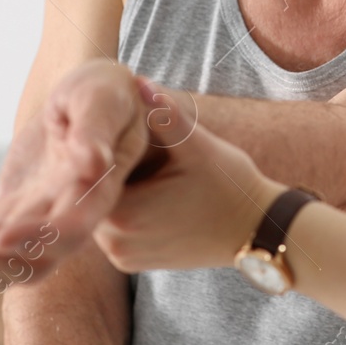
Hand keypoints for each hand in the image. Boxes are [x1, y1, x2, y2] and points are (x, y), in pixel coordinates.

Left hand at [0, 60, 162, 277]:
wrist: (87, 99)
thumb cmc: (104, 92)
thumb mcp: (104, 97)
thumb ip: (97, 128)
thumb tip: (93, 161)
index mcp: (97, 192)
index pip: (72, 230)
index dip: (37, 239)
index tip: (0, 238)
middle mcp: (69, 218)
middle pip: (29, 261)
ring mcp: (36, 220)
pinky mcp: (10, 214)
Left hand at [96, 87, 285, 272]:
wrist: (256, 231)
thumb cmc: (229, 187)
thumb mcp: (198, 146)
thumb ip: (165, 115)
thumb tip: (138, 82)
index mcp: (125, 215)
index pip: (89, 175)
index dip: (97, 150)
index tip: (108, 129)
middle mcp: (115, 243)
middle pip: (91, 193)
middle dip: (102, 168)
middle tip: (113, 138)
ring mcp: (123, 256)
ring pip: (100, 210)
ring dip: (110, 187)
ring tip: (125, 160)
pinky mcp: (132, 262)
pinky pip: (112, 227)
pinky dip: (120, 206)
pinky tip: (137, 184)